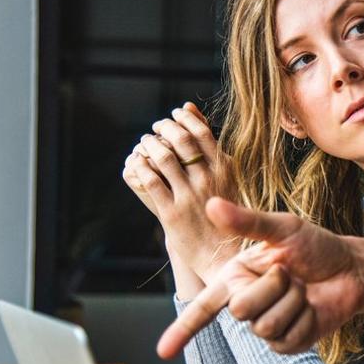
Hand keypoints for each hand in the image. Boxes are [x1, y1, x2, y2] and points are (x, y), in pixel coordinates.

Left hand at [121, 102, 239, 286]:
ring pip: (164, 158)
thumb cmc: (226, 213)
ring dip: (149, 145)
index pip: (201, 132)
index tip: (174, 115)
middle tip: (156, 127)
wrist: (223, 254)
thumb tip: (189, 108)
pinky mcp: (171, 213)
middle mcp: (208, 180)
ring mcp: (190, 196)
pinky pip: (150, 181)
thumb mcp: (226, 177)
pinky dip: (140, 166)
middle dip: (164, 128)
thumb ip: (209, 146)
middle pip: (181, 140)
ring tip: (145, 142)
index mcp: (225, 170)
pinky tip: (137, 163)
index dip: (184, 119)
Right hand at [156, 197, 363, 358]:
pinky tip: (312, 308)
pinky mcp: (288, 343)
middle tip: (290, 273)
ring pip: (266, 325)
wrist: (351, 269)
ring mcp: (267, 326)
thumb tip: (210, 204)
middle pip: (241, 310)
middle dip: (273, 287)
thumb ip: (247, 221)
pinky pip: (287, 339)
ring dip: (292, 302)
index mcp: (236, 277)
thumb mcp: (284, 229)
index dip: (182, 330)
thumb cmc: (316, 246)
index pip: (203, 307)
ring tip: (303, 288)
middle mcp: (246, 303)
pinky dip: (305, 319)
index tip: (162, 352)